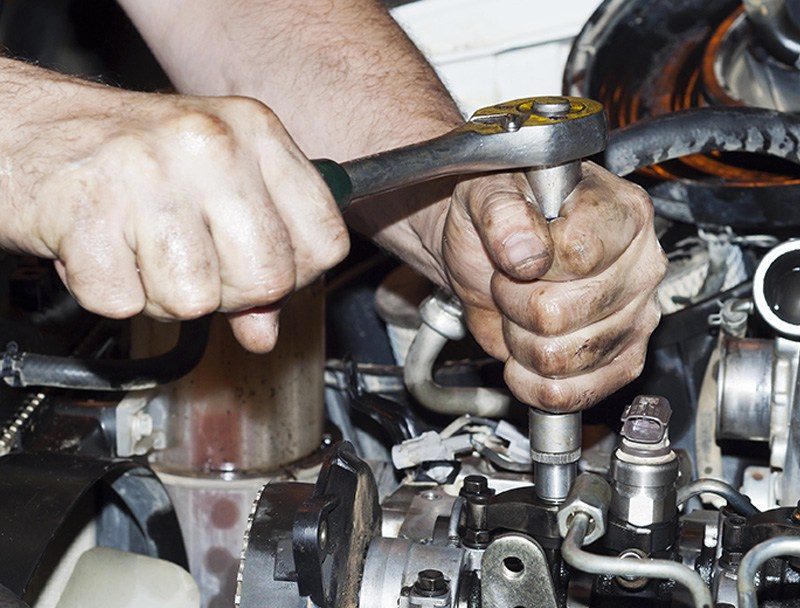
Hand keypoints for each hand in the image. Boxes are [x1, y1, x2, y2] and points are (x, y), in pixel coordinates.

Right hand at [1, 61, 347, 351]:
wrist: (27, 129)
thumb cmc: (128, 159)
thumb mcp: (213, 191)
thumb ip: (253, 258)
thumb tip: (266, 332)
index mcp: (255, 132)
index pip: (324, 239)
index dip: (296, 276)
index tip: (261, 270)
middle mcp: (211, 143)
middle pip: (269, 277)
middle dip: (230, 295)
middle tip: (189, 265)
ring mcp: (148, 171)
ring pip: (197, 299)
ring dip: (163, 295)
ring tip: (140, 251)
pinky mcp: (87, 207)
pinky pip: (125, 302)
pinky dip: (110, 292)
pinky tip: (102, 250)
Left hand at [440, 163, 666, 411]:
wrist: (487, 251)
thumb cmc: (498, 217)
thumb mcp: (487, 193)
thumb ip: (503, 213)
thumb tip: (526, 253)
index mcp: (621, 212)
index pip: (577, 256)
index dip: (529, 264)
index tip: (515, 253)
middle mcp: (639, 264)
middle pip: (562, 314)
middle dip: (516, 304)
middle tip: (512, 282)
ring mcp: (635, 315)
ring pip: (561, 359)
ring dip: (521, 341)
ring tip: (522, 311)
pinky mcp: (622, 358)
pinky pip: (576, 393)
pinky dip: (534, 382)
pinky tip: (525, 354)